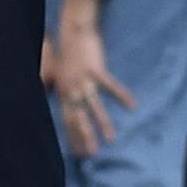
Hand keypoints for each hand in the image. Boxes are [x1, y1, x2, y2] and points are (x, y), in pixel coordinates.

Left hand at [50, 0, 134, 158]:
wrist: (73, 31)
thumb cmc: (66, 51)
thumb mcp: (56, 71)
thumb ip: (55, 86)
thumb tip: (54, 98)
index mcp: (62, 91)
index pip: (67, 119)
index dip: (72, 137)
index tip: (78, 153)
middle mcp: (71, 89)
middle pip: (78, 118)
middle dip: (84, 137)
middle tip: (92, 155)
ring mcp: (83, 80)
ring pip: (93, 106)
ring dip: (102, 124)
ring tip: (111, 139)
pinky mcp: (95, 69)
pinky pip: (110, 85)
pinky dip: (121, 94)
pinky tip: (132, 105)